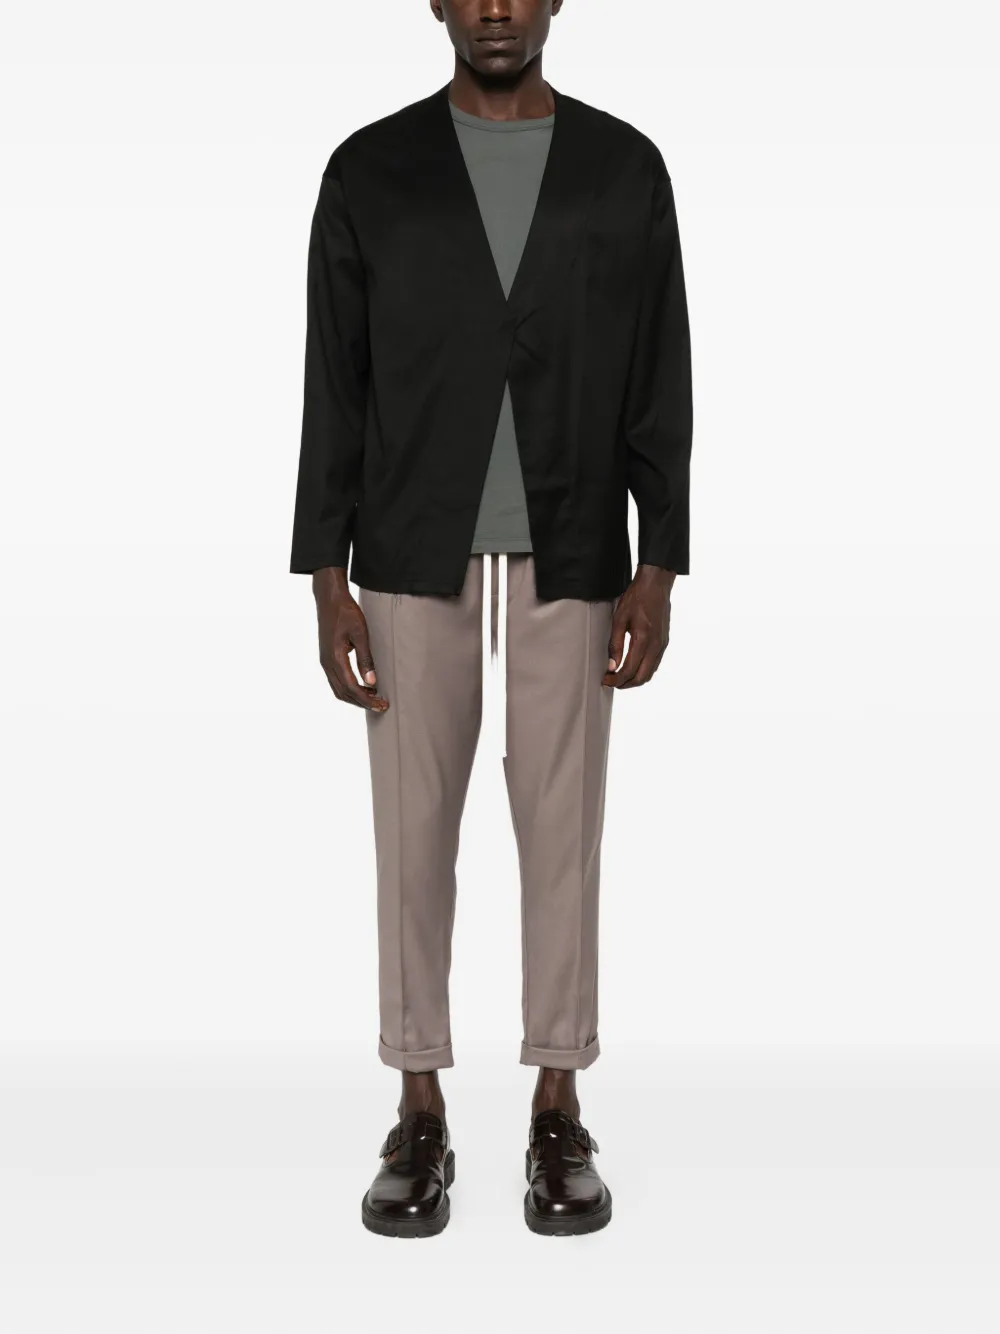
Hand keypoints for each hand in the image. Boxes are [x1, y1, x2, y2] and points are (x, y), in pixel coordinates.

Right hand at [312, 568, 388, 710]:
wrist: (329, 599)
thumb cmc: (346, 612)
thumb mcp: (360, 633)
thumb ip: (366, 659)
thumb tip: (372, 682)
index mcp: (335, 658)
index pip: (351, 688)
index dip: (367, 699)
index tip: (382, 704)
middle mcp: (327, 663)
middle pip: (344, 693)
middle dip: (362, 702)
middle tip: (381, 705)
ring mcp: (325, 661)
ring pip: (338, 689)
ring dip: (355, 697)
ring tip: (374, 697)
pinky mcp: (326, 658)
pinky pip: (336, 681)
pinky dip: (349, 689)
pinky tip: (363, 686)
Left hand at [603, 565, 675, 689]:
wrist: (656, 585)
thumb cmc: (637, 598)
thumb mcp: (619, 619)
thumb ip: (615, 644)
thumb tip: (611, 665)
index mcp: (643, 640)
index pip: (629, 670)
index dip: (616, 679)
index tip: (605, 680)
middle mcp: (656, 646)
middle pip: (642, 677)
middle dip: (625, 684)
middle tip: (611, 681)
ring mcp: (662, 645)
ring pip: (650, 673)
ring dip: (634, 679)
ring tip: (619, 676)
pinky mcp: (664, 642)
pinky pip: (655, 664)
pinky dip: (643, 671)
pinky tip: (632, 666)